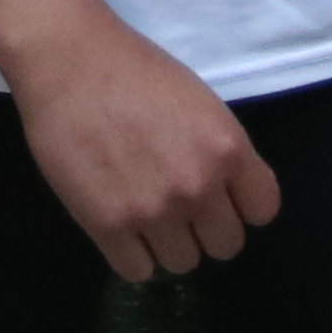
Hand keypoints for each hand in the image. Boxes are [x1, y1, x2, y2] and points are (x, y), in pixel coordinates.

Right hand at [2, 15, 280, 281]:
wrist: (69, 60)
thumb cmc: (134, 70)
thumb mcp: (200, 104)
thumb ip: (220, 152)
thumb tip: (224, 194)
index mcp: (228, 149)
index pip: (262, 210)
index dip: (240, 205)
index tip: (219, 196)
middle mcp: (198, 187)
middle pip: (225, 245)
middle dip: (204, 228)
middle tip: (177, 205)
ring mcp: (154, 211)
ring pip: (182, 263)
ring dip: (167, 244)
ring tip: (143, 212)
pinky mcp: (108, 226)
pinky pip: (138, 271)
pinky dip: (132, 254)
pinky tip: (119, 224)